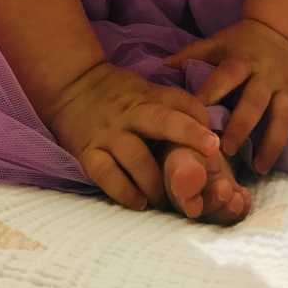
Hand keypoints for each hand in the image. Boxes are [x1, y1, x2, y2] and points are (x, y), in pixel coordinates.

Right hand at [44, 61, 220, 211]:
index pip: (181, 102)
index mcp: (149, 95)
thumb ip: (172, 106)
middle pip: (163, 121)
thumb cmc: (119, 93)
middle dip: (189, 136)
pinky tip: (139, 203)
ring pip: (136, 156)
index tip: (216, 143)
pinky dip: (124, 192)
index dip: (200, 121)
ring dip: (156, 182)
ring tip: (168, 199)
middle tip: (210, 157)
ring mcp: (109, 132)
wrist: (72, 84)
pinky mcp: (87, 151)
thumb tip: (209, 128)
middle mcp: (131, 112)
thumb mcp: (147, 89)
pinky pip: (106, 174)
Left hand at [162, 18, 287, 173]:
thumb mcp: (216, 42)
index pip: (226, 77)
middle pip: (256, 102)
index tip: (196, 116)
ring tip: (258, 167)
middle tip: (226, 151)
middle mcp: (265, 75)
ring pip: (284, 115)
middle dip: (242, 126)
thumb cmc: (240, 42)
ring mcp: (286, 87)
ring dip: (273, 142)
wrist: (278, 28)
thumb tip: (160, 67)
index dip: (211, 93)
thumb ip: (190, 54)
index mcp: (242, 61)